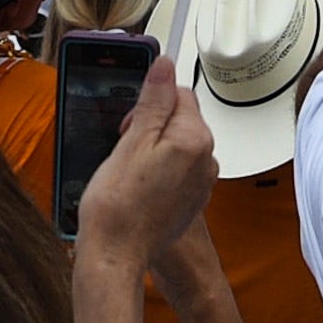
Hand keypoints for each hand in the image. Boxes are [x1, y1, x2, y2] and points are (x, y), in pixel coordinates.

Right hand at [78, 60, 217, 270]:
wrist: (115, 258)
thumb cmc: (117, 207)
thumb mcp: (130, 143)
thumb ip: (153, 102)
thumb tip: (164, 64)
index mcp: (195, 140)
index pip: (178, 94)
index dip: (148, 105)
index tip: (129, 123)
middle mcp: (207, 161)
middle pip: (179, 120)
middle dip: (150, 126)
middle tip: (124, 150)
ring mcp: (201, 184)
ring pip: (176, 146)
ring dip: (152, 150)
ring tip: (127, 173)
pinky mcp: (191, 202)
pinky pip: (176, 171)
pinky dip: (158, 172)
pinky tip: (136, 189)